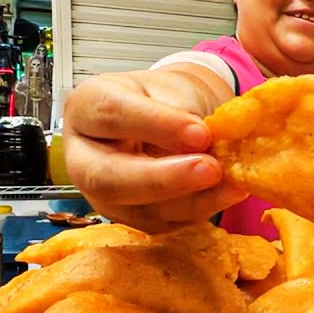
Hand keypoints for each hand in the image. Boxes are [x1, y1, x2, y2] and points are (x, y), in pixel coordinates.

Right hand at [61, 69, 246, 230]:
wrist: (172, 118)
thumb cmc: (165, 98)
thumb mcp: (174, 88)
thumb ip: (183, 113)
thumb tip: (204, 143)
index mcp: (86, 107)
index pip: (111, 115)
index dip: (157, 125)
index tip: (200, 133)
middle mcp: (82, 156)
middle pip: (107, 178)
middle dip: (163, 179)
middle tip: (211, 170)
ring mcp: (101, 194)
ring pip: (137, 210)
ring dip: (190, 202)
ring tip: (232, 185)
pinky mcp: (130, 217)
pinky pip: (162, 223)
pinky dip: (198, 211)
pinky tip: (226, 195)